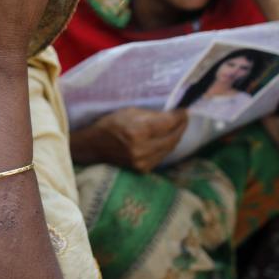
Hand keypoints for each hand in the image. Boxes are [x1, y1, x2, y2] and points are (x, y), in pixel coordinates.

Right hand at [72, 107, 187, 171]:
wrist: (94, 146)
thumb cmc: (111, 124)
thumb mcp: (129, 112)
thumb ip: (151, 114)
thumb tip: (171, 114)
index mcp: (138, 131)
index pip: (169, 123)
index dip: (179, 116)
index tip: (184, 110)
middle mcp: (142, 148)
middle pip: (173, 137)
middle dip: (181, 126)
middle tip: (184, 118)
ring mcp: (143, 161)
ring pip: (170, 148)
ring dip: (176, 136)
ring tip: (178, 127)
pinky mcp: (143, 169)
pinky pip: (162, 156)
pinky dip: (167, 146)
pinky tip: (167, 138)